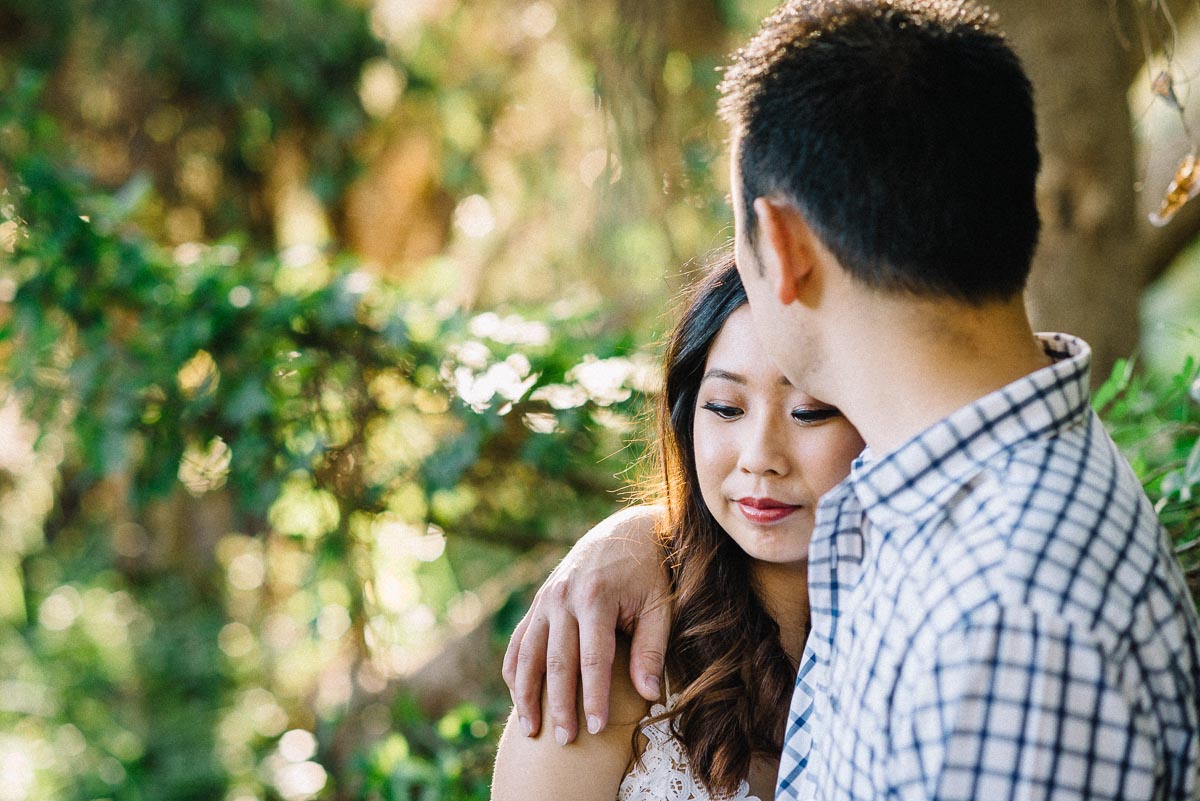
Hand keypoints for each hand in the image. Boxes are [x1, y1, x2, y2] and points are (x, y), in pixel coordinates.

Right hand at [502, 505, 668, 743]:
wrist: (626, 530)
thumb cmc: (650, 572)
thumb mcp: (659, 605)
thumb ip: (651, 649)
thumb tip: (649, 695)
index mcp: (596, 597)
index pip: (593, 660)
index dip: (593, 697)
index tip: (595, 730)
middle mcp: (563, 598)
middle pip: (556, 662)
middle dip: (559, 705)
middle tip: (564, 741)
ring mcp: (546, 599)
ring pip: (528, 654)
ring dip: (526, 694)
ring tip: (530, 730)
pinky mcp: (538, 602)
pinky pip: (520, 641)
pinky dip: (515, 671)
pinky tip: (518, 698)